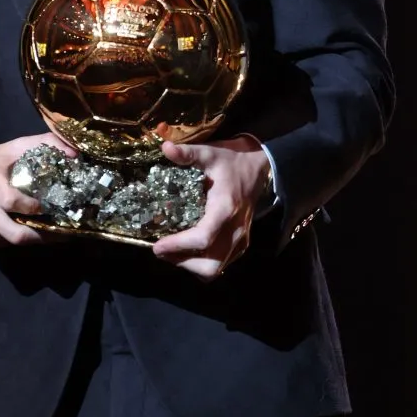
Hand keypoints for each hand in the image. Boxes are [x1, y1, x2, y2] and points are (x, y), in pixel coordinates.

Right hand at [0, 134, 75, 249]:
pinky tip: (27, 230)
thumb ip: (44, 144)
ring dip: (32, 239)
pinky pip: (2, 245)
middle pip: (15, 234)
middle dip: (42, 235)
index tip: (52, 206)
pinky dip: (16, 240)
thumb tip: (75, 153)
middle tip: (63, 232)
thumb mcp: (13, 147)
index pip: (13, 202)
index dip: (35, 207)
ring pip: (11, 242)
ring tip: (50, 232)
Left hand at [152, 136, 270, 279]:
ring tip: (172, 251)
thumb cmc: (231, 160)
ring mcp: (241, 239)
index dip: (178, 246)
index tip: (157, 246)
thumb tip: (164, 148)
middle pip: (210, 265)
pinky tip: (188, 249)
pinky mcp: (242, 242)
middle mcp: (235, 230)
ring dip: (192, 265)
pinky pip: (222, 263)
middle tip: (162, 250)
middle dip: (183, 263)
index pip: (203, 238)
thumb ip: (187, 153)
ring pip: (216, 268)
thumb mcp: (209, 153)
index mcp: (225, 209)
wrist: (260, 166)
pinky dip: (203, 262)